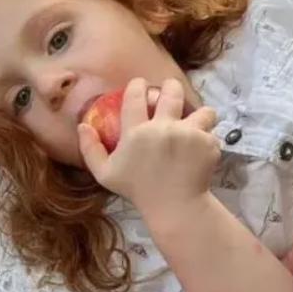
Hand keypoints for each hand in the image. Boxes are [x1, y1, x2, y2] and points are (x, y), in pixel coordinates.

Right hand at [78, 77, 219, 218]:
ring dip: (198, 116)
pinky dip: (205, 139)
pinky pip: (210, 131)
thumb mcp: (105, 174)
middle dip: (170, 88)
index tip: (140, 86)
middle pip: (171, 91)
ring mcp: (189, 134)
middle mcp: (163, 128)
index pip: (136, 95)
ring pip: (201, 109)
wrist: (174, 206)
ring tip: (193, 125)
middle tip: (169, 95)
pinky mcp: (208, 142)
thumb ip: (90, 149)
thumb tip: (82, 125)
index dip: (138, 85)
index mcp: (136, 133)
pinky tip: (197, 150)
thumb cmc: (137, 190)